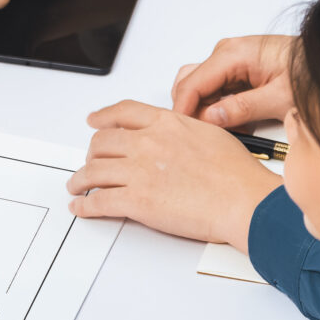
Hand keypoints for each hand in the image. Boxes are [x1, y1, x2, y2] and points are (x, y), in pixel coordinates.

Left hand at [67, 100, 280, 245]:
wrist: (243, 201)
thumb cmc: (236, 173)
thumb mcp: (209, 133)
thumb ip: (182, 131)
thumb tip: (173, 136)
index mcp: (165, 123)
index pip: (123, 112)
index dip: (103, 117)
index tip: (94, 121)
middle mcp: (147, 142)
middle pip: (102, 141)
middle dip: (92, 152)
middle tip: (90, 161)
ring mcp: (139, 171)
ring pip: (94, 170)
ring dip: (80, 179)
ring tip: (76, 186)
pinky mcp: (136, 201)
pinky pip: (99, 200)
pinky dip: (85, 205)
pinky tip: (81, 206)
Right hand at [169, 34, 297, 128]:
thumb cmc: (311, 74)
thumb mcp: (279, 98)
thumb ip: (242, 108)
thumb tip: (210, 118)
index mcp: (233, 54)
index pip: (192, 83)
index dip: (183, 110)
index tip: (183, 133)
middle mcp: (227, 53)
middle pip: (191, 83)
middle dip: (195, 111)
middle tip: (209, 136)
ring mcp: (232, 60)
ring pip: (202, 87)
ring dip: (209, 111)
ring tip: (232, 130)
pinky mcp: (239, 68)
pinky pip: (217, 89)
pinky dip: (221, 108)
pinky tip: (240, 123)